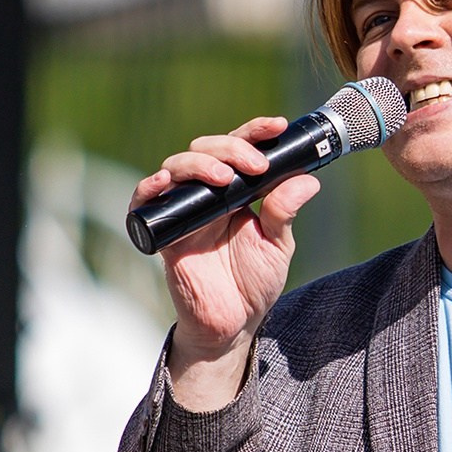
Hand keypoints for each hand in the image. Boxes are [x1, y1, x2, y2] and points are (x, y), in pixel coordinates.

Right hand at [130, 117, 320, 410]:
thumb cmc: (254, 283)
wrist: (232, 325)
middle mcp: (208, 194)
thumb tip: (307, 180)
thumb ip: (285, 212)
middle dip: (231, 148)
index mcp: (237, 190)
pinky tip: (163, 182)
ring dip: (199, 164)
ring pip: (177, 166)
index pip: (241, 148)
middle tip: (255, 165)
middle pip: (207, 149)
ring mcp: (184, 210)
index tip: (278, 126)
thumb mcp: (277, 245)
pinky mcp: (163, 233)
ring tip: (224, 178)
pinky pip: (144, 203)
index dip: (256, 132)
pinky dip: (149, 188)